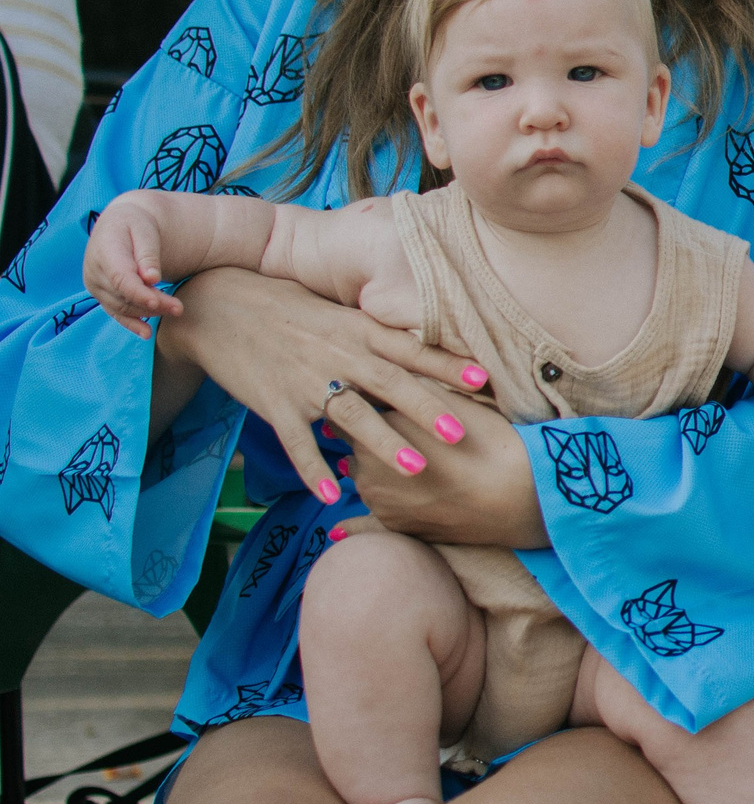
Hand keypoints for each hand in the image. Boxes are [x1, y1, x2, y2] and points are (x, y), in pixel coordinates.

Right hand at [84, 195, 185, 336]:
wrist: (119, 224)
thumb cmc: (136, 224)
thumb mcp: (145, 230)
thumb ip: (147, 253)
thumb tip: (151, 278)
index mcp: (104, 252)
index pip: (120, 278)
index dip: (138, 293)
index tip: (158, 302)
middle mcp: (95, 271)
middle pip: (124, 295)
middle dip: (152, 303)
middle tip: (179, 308)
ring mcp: (96, 285)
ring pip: (122, 306)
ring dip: (148, 312)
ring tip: (175, 311)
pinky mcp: (102, 294)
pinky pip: (115, 312)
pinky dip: (131, 323)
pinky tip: (146, 334)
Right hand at [156, 266, 481, 503]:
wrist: (221, 308)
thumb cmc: (290, 310)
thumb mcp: (340, 315)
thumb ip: (379, 336)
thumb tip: (425, 348)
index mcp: (358, 331)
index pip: (411, 349)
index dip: (447, 364)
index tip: (484, 379)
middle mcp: (338, 354)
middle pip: (390, 384)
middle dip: (426, 410)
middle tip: (460, 434)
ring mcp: (306, 381)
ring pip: (351, 414)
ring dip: (384, 443)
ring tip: (416, 468)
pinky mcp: (274, 404)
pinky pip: (296, 441)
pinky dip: (312, 469)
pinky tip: (331, 496)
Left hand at [347, 394, 546, 548]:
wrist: (517, 495)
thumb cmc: (487, 440)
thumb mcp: (448, 400)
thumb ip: (409, 387)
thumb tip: (385, 378)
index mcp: (375, 428)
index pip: (356, 409)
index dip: (369, 405)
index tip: (378, 403)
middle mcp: (364, 466)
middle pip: (357, 446)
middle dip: (371, 440)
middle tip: (401, 436)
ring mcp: (376, 501)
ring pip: (366, 480)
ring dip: (377, 472)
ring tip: (405, 467)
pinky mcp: (392, 527)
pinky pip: (362, 526)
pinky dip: (352, 526)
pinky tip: (339, 529)